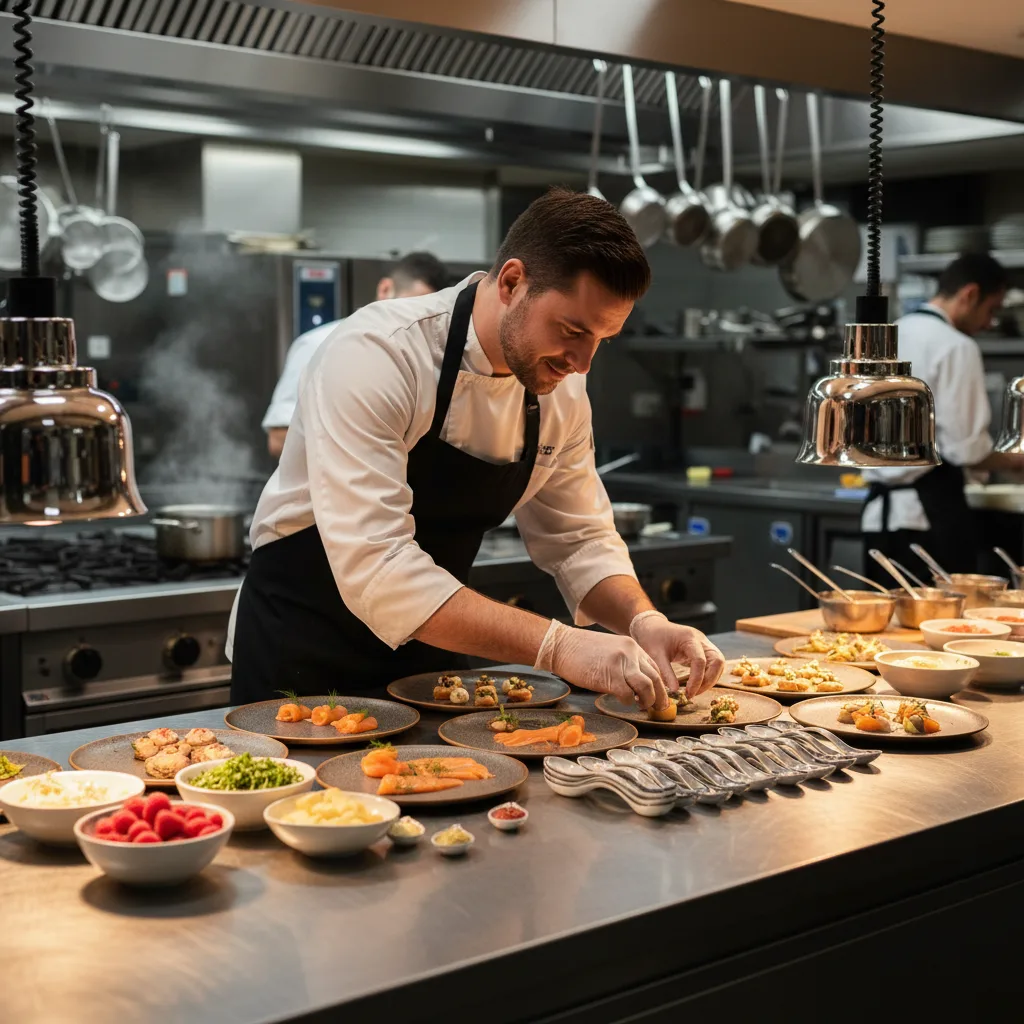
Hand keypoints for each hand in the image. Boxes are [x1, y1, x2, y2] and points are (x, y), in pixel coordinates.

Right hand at [534, 621, 665, 709]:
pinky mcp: (609, 676)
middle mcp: (630, 653)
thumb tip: (635, 686)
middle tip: (659, 708)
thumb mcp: (610, 651)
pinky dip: (628, 702)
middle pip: (655, 678)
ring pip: (646, 687)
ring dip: (647, 700)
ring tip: (642, 707)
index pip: (654, 667)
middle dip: (660, 696)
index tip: (658, 696)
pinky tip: (623, 702)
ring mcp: (621, 664)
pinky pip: (627, 694)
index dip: (659, 684)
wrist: (562, 645)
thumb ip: (625, 664)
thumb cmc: (581, 651)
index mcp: (632, 647)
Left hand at [629, 611, 724, 698]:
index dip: (696, 679)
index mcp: (689, 638)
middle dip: (709, 681)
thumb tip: (675, 692)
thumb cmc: (652, 638)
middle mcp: (701, 640)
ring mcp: (704, 645)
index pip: (700, 660)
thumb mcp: (655, 655)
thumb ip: (666, 673)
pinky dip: (707, 677)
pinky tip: (695, 685)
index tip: (688, 693)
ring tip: (694, 692)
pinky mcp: (703, 651)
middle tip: (694, 694)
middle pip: (717, 661)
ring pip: (718, 664)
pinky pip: (713, 665)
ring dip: (710, 680)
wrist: (652, 626)